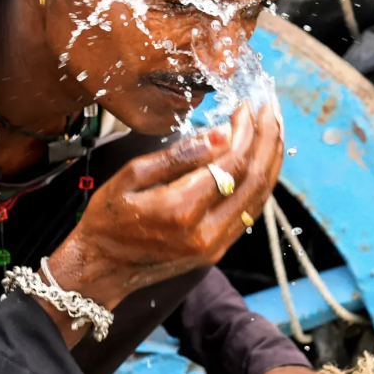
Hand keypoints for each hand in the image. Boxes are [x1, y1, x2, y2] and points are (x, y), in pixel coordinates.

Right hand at [49, 102, 282, 312]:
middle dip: (268, 138)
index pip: (232, 162)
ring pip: (259, 197)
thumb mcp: (132, 176)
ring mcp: (215, 245)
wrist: (101, 267)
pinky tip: (261, 160)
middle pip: (255, 178)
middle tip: (269, 108)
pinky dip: (260, 182)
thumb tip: (221, 134)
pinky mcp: (217, 251)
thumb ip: (179, 155)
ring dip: (271, 159)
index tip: (245, 106)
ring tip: (272, 127)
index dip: (245, 130)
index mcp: (181, 209)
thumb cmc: (108, 219)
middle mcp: (205, 231)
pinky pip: (249, 212)